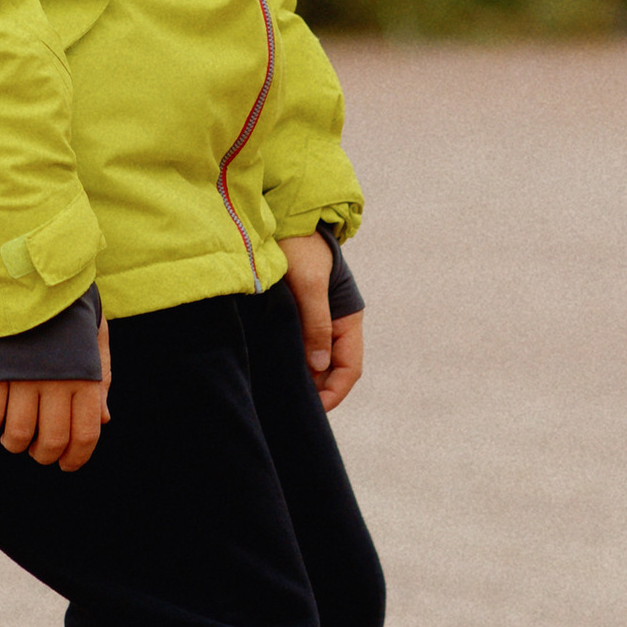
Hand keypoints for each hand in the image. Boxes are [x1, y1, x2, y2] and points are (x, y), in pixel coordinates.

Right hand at [0, 318, 111, 469]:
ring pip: (17, 435)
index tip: (66, 465)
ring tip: (13, 438)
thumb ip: (102, 379)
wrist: (30, 270)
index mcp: (86, 376)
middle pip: (51, 441)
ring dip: (14, 444)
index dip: (76, 458)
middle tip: (38, 451)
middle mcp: (57, 381)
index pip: (85, 435)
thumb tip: (103, 421)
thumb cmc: (67, 306)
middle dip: (43, 455)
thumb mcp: (97, 337)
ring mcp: (24, 376)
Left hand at [283, 234, 361, 414]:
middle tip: (291, 406)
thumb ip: (316, 325)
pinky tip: (276, 370)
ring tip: (282, 393)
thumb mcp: (309, 286)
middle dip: (317, 390)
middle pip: (333, 370)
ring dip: (304, 377)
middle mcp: (337, 324)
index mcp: (348, 319)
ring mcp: (319, 320)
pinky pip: (301, 347)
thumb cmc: (301, 247)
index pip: (349, 369)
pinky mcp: (300, 315)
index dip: (334, 393)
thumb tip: (319, 368)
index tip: (313, 409)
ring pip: (316, 361)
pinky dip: (294, 362)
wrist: (287, 218)